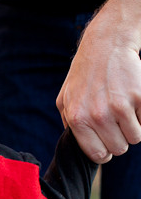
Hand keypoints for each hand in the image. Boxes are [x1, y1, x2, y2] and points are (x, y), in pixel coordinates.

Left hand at [57, 4, 140, 163]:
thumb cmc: (85, 73)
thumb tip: (76, 145)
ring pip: (135, 137)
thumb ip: (68, 124)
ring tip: (125, 109)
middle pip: (119, 148)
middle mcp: (97, 116)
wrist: (106, 44)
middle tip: (117, 122)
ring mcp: (119, 107)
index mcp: (78, 120)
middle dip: (120, 138)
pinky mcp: (138, 97)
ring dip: (133, 127)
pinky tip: (133, 100)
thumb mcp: (65, 99)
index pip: (97, 155)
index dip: (105, 152)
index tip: (108, 144)